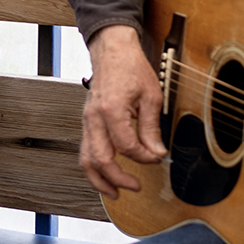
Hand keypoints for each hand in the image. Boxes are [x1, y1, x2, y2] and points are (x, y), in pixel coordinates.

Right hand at [80, 25, 167, 197]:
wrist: (112, 50)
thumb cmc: (130, 67)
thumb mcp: (151, 96)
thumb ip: (151, 128)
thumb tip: (157, 152)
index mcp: (111, 110)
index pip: (127, 147)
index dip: (144, 157)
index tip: (157, 158)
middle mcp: (94, 118)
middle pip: (100, 160)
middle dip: (118, 179)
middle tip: (135, 186)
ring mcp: (87, 120)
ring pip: (86, 159)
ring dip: (99, 180)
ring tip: (114, 192)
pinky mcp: (87, 122)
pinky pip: (86, 150)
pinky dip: (94, 167)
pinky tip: (106, 174)